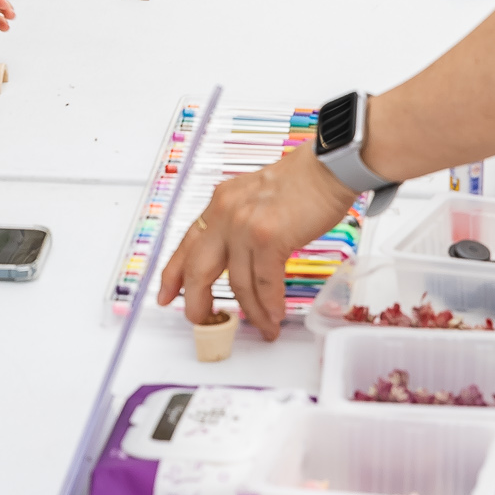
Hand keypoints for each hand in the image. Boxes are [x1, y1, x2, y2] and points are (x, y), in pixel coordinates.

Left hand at [156, 146, 355, 339]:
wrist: (328, 167)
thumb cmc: (302, 182)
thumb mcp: (254, 196)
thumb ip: (238, 222)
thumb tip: (234, 257)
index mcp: (220, 203)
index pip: (187, 244)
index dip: (173, 274)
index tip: (165, 295)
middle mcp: (226, 213)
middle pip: (199, 269)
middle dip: (198, 303)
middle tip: (204, 321)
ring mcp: (245, 225)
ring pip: (238, 283)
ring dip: (251, 311)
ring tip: (263, 326)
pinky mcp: (269, 237)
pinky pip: (265, 283)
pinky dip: (270, 304)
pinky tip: (275, 316)